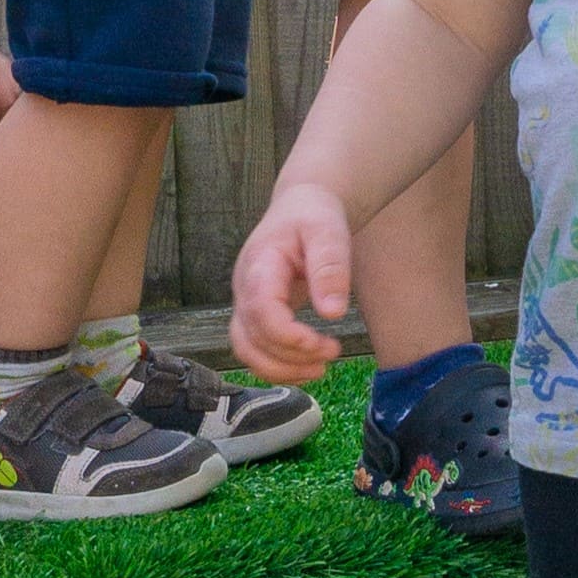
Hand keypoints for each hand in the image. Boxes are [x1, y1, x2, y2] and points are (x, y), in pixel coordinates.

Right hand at [226, 185, 357, 384]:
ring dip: (281, 369)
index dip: (286, 336)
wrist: (300, 208)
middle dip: (291, 356)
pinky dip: (278, 367)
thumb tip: (332, 313)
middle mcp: (245, 288)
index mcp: (260, 265)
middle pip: (252, 337)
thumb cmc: (313, 215)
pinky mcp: (255, 315)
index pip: (260, 310)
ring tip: (321, 369)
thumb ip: (330, 268)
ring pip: (247, 350)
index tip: (321, 343)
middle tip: (332, 352)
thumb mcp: (328, 231)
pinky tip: (308, 367)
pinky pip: (255, 350)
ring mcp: (246, 303)